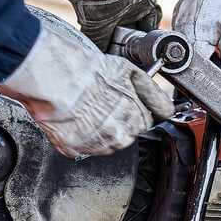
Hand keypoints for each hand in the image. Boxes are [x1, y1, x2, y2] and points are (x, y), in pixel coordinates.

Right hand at [0, 20, 174, 157]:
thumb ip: (152, 93)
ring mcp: (97, 144)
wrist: (54, 77)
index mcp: (136, 117)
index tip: (126, 103)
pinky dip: (78, 137)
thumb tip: (166, 108)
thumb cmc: (88, 71)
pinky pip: (82, 148)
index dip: (135, 109)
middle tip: (101, 103)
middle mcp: (119, 135)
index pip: (146, 122)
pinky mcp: (76, 149)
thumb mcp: (130, 72)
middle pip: (127, 134)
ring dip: (100, 130)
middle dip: (119, 120)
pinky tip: (73, 119)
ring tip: (86, 109)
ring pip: (106, 143)